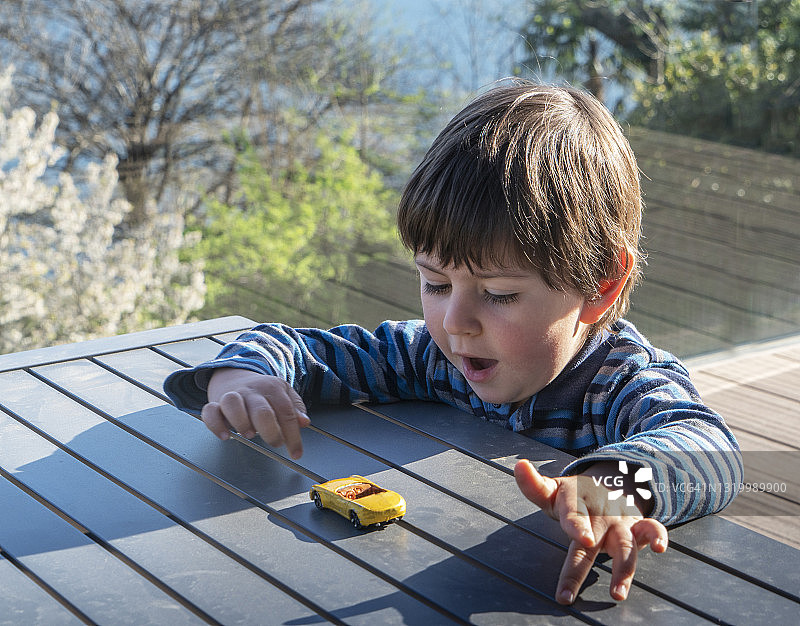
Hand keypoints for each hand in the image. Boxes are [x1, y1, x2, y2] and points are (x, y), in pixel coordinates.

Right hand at [201, 368, 310, 458]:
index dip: (293, 435)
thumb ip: (295, 408)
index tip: (296, 453)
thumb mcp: (284, 394)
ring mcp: (232, 396)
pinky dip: (215, 425)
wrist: (235, 376)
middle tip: (275, 442)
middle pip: (262, 410)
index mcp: (272, 388)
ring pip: (232, 403)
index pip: (286, 412)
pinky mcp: (215, 404)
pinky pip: (210, 412)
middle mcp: (252, 391)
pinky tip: (225, 436)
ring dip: (241, 422)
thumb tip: (304, 422)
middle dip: (270, 431)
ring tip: (249, 434)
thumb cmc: (263, 392)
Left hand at [514, 459, 667, 603]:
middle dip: (578, 569)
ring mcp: (619, 521)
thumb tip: (519, 466)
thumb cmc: (574, 496)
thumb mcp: (553, 490)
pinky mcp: (638, 526)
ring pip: (623, 546)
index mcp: (574, 504)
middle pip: (588, 543)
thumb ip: (534, 485)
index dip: (578, 526)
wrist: (610, 482)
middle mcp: (597, 515)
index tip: (584, 539)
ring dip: (623, 569)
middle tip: (566, 593)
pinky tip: (661, 548)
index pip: (573, 516)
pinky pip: (652, 529)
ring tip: (617, 593)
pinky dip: (659, 536)